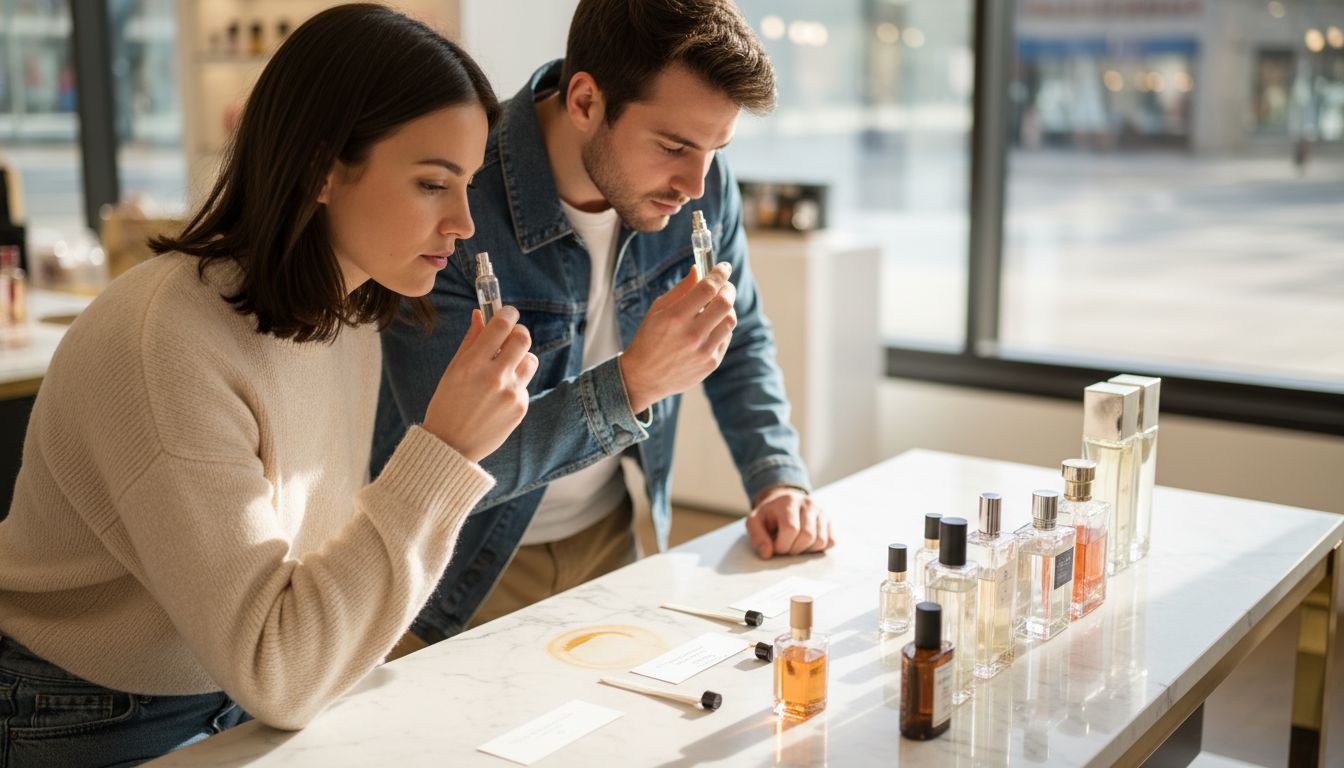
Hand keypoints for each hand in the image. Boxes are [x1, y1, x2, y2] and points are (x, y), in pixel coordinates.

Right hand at [422, 307, 537, 461]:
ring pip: (530, 360)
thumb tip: (480, 314)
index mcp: (473, 364)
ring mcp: (511, 393)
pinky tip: (498, 398)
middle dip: (518, 332)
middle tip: (510, 337)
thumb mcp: (453, 370)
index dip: (507, 313)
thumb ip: (470, 341)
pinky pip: (525, 385)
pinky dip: (515, 385)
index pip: (501, 325)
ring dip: (520, 359)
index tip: (507, 312)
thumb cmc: (447, 404)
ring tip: (504, 369)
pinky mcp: (521, 408)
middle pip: (523, 338)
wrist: (452, 446)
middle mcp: (494, 377)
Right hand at [620, 262, 736, 412]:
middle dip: (728, 289)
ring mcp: (703, 351)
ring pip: (730, 321)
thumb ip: (681, 289)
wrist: (644, 377)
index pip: (707, 288)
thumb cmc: (648, 339)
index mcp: (675, 317)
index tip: (724, 267)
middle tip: (724, 286)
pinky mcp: (711, 363)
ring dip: (727, 309)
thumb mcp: (657, 310)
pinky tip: (710, 327)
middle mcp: (692, 335)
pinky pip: (726, 338)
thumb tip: (698, 270)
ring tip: (716, 307)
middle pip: (725, 303)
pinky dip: (721, 328)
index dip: (719, 274)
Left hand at [745, 487, 832, 558]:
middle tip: (785, 546)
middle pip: (807, 536)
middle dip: (794, 549)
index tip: (775, 546)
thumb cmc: (769, 515)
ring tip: (795, 544)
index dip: (782, 545)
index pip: (791, 529)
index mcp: (788, 502)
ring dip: (806, 550)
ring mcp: (821, 511)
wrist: (784, 502)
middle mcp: (808, 504)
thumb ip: (757, 537)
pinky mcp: (829, 521)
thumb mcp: (755, 522)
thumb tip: (767, 554)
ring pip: (820, 541)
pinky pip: (831, 541)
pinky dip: (818, 548)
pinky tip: (806, 543)